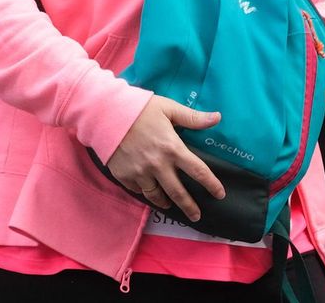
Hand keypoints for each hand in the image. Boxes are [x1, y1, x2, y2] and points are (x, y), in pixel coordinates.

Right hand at [106, 96, 225, 221]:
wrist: (104, 113)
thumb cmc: (138, 108)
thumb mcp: (168, 108)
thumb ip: (192, 117)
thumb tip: (217, 117)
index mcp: (172, 148)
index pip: (198, 171)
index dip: (212, 184)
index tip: (219, 194)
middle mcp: (158, 165)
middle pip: (179, 193)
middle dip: (190, 207)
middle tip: (197, 216)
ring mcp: (140, 173)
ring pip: (156, 196)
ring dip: (166, 202)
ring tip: (170, 205)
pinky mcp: (124, 176)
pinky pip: (138, 190)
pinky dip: (145, 191)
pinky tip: (148, 190)